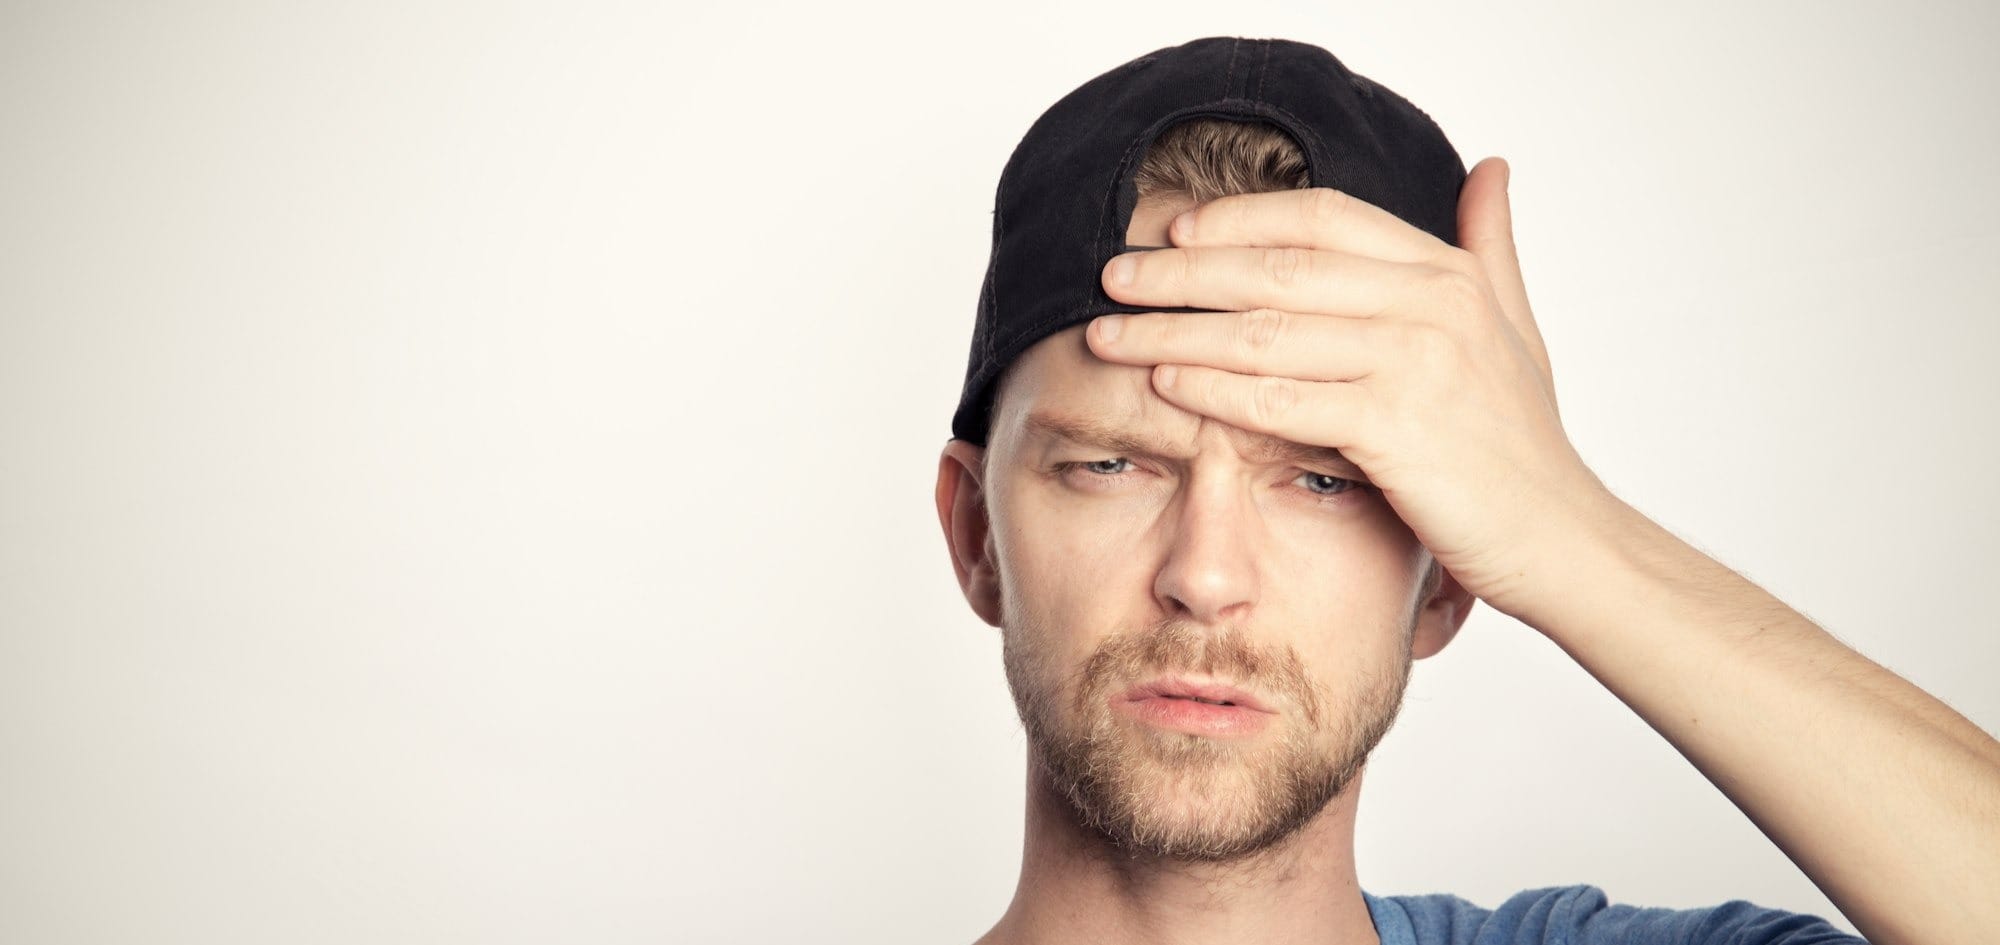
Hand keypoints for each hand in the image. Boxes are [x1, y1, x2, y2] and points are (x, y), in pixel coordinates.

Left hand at [1087, 158, 1615, 621]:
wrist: (1561, 537)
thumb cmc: (1522, 441)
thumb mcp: (1513, 326)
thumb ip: (1490, 246)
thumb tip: (1490, 167)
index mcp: (1446, 271)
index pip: (1320, 218)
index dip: (1238, 219)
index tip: (1171, 231)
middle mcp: (1431, 303)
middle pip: (1275, 268)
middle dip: (1181, 272)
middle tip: (1112, 276)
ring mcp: (1416, 363)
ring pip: (1264, 332)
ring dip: (1175, 330)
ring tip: (1111, 332)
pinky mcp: (1397, 429)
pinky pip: (1281, 400)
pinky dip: (1214, 388)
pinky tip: (1163, 383)